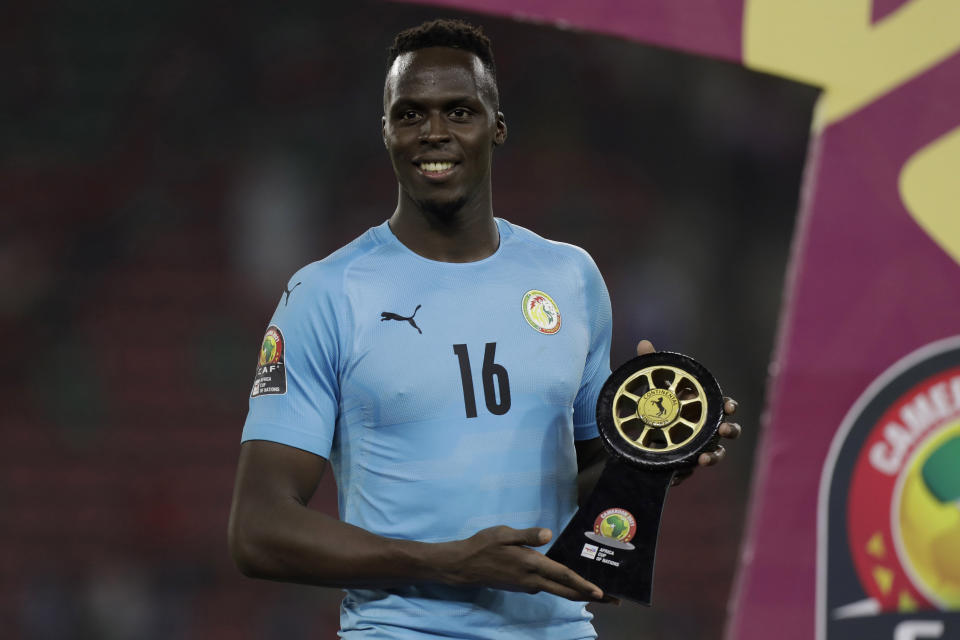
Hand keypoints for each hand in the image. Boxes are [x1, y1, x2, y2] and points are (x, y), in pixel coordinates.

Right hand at [439, 525, 616, 602]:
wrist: (464, 566)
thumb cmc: (483, 546)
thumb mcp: (504, 534)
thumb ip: (527, 535)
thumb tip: (548, 534)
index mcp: (531, 565)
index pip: (563, 576)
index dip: (583, 584)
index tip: (601, 593)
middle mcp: (532, 580)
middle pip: (566, 591)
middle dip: (589, 595)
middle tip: (611, 600)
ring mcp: (527, 586)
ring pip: (557, 590)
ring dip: (576, 591)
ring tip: (595, 590)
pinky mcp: (521, 586)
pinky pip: (547, 587)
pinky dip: (562, 587)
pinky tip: (567, 581)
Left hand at [634, 340, 741, 483]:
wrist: (642, 427)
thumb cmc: (658, 401)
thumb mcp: (654, 383)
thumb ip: (652, 364)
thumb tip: (644, 343)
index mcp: (703, 406)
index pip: (724, 405)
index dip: (729, 406)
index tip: (729, 406)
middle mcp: (706, 426)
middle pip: (728, 430)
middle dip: (731, 430)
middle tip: (725, 429)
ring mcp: (699, 445)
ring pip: (716, 452)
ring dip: (715, 456)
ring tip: (706, 458)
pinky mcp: (687, 461)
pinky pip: (693, 468)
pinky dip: (689, 471)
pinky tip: (682, 472)